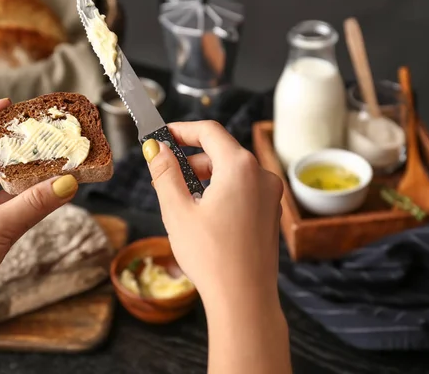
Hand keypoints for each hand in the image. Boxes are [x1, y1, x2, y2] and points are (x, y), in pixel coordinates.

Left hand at [0, 98, 79, 338]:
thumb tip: (68, 184)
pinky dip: (31, 204)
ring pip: (4, 189)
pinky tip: (52, 198)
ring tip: (56, 166)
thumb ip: (33, 205)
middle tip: (43, 139)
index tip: (7, 106)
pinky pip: (12, 212)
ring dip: (27, 180)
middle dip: (15, 150)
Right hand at [142, 121, 289, 373]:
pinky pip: (244, 189)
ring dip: (206, 174)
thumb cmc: (211, 256)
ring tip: (182, 195)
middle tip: (166, 170)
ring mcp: (270, 195)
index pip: (209, 131)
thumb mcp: (177, 210)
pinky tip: (204, 211)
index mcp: (240, 167)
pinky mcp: (271, 213)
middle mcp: (262, 175)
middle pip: (222, 150)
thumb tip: (157, 149)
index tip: (162, 135)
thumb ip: (165, 173)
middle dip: (192, 157)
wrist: (244, 299)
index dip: (182, 129)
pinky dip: (222, 189)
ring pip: (233, 171)